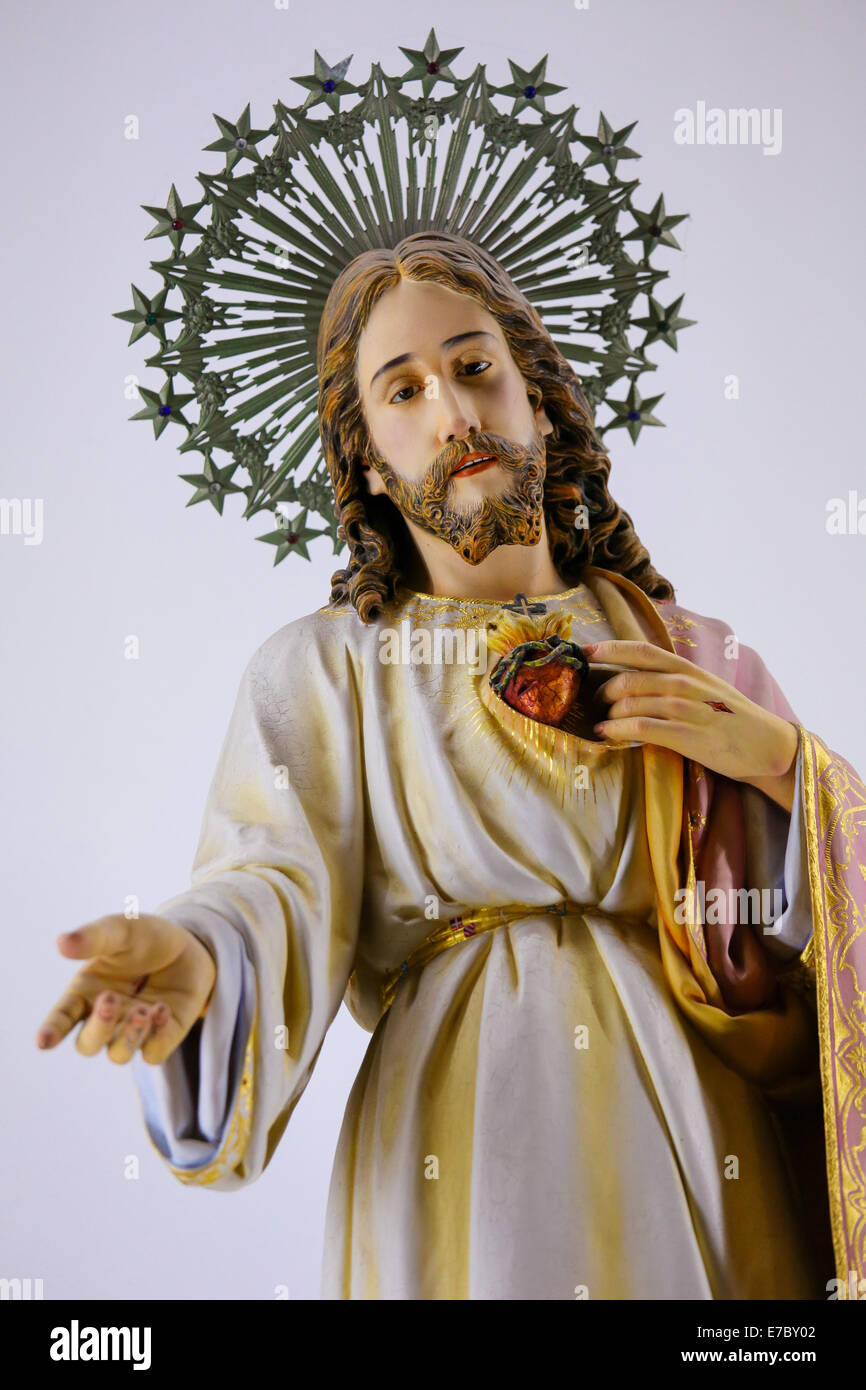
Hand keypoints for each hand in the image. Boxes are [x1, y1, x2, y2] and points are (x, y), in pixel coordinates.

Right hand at [36, 914, 216, 1064]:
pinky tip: (163, 1011)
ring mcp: (132, 1031)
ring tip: (144, 1008)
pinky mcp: (161, 1037)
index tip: (44, 1041)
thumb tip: (62, 942)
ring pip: (119, 1054)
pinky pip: (154, 1053)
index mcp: (85, 993)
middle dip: (98, 1027)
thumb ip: (94, 938)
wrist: (187, 946)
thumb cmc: (143, 938)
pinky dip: (157, 1037)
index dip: (51, 1031)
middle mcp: (104, 1018)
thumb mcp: (121, 930)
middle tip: (110, 999)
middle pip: (88, 1044)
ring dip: (129, 1036)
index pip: (61, 1018)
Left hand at [585, 640, 798, 808]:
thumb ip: (675, 679)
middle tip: (595, 703)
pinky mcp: (685, 735)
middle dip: (603, 691)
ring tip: (602, 722)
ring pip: (629, 703)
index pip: (640, 651)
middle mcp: (683, 684)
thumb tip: (638, 679)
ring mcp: (684, 709)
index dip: (609, 649)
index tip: (584, 653)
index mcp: (687, 668)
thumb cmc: (732, 717)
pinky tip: (607, 733)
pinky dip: (616, 729)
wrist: (766, 745)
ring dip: (608, 714)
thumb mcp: (706, 687)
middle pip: (627, 680)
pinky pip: (639, 728)